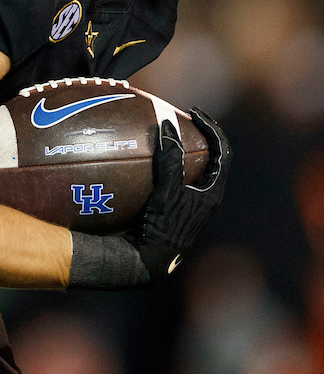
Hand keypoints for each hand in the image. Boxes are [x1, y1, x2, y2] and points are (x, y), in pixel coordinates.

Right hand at [130, 110, 230, 280]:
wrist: (151, 259)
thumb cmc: (163, 227)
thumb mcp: (166, 190)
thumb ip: (170, 158)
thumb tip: (168, 124)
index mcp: (213, 191)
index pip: (223, 151)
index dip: (211, 128)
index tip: (193, 113)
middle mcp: (208, 197)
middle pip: (214, 158)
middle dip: (201, 136)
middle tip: (185, 120)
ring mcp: (195, 205)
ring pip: (198, 169)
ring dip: (187, 151)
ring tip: (171, 136)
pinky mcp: (181, 210)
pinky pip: (182, 180)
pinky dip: (173, 165)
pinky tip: (152, 163)